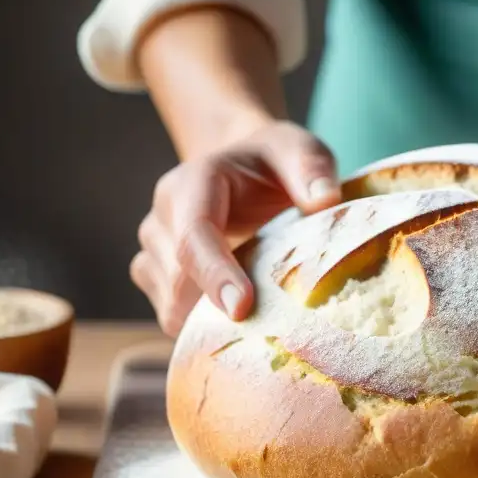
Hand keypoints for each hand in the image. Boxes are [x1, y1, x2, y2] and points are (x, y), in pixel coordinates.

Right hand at [130, 120, 339, 336]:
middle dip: (219, 307)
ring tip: (260, 311)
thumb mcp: (300, 151)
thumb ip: (312, 168)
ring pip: (171, 304)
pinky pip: (171, 316)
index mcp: (193, 182)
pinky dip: (203, 327)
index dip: (215, 275)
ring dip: (212, 318)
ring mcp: (153, 248)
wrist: (244, 169)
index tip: (242, 308)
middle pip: (179, 279)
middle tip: (273, 323)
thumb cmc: (275, 164)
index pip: (194, 235)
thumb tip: (324, 199)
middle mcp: (163, 215)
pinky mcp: (154, 276)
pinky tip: (241, 315)